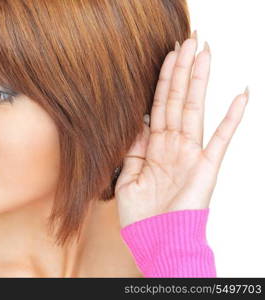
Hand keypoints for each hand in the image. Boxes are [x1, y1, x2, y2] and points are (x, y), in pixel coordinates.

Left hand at [115, 32, 248, 227]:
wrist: (155, 243)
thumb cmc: (140, 216)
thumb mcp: (126, 178)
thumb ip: (132, 149)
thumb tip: (135, 122)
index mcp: (153, 147)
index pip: (157, 106)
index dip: (161, 81)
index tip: (165, 56)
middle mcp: (172, 145)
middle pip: (176, 100)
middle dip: (180, 71)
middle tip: (187, 41)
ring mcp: (191, 153)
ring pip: (194, 109)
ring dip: (198, 81)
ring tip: (203, 53)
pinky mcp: (206, 167)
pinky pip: (222, 138)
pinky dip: (233, 118)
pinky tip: (241, 95)